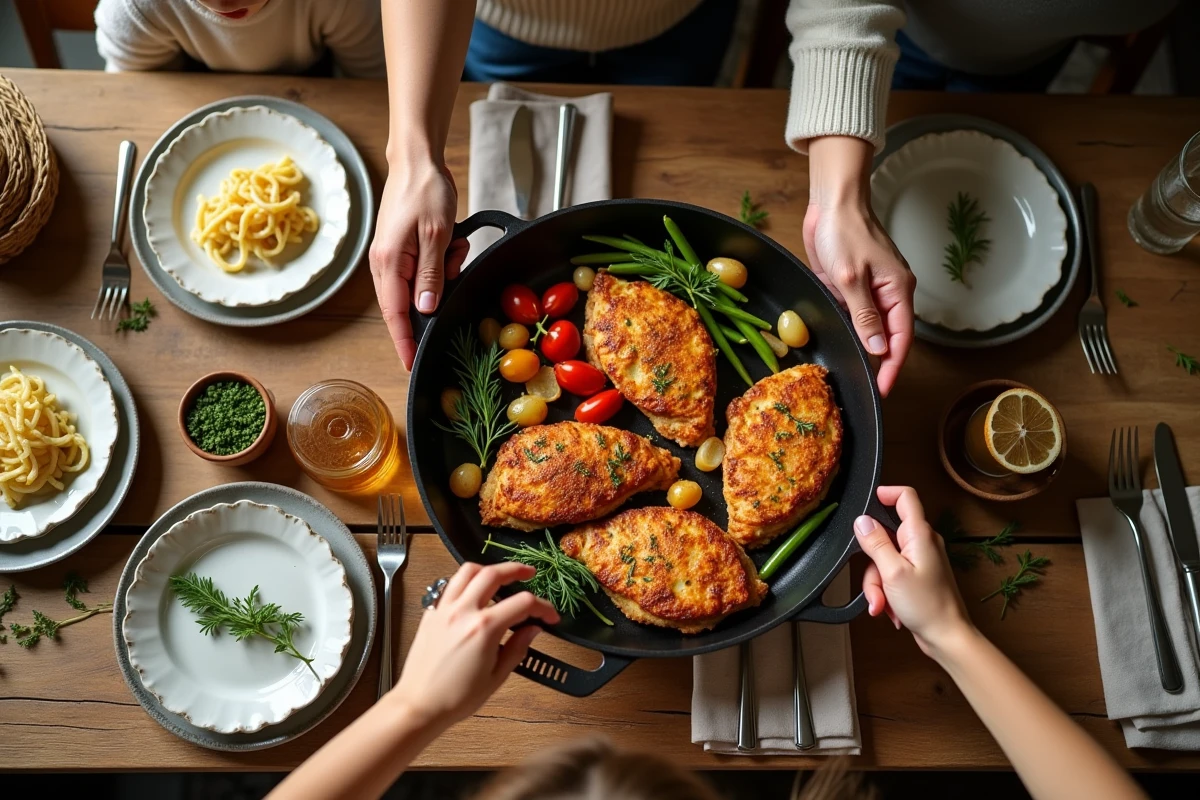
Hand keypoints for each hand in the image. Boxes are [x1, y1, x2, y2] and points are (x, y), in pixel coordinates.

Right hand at [369, 157, 469, 368]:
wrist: (418, 162)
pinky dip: (445, 261)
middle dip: (436, 294)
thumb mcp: (435, 234)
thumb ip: (430, 275)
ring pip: (423, 286)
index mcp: (387, 263)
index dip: (405, 342)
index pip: (394, 314)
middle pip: (408, 303)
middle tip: (452, 262)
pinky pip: (427, 271)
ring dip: (445, 272)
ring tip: (454, 245)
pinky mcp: (406, 251)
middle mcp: (385, 264)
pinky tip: (453, 241)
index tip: (412, 364)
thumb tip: (425, 309)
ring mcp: (394, 258)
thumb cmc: (424, 191)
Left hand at [389, 562, 559, 728]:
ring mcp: (444, 609)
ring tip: (500, 576)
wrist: (419, 705)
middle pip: (493, 574)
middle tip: (529, 573)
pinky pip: (449, 586)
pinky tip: (473, 594)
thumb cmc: (457, 697)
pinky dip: (465, 582)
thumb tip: (533, 629)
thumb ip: (517, 648)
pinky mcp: (430, 613)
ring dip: (488, 569)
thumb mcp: (496, 676)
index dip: (543, 607)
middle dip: (516, 570)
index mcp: (484, 628)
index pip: (523, 603)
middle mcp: (463, 611)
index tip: (550, 617)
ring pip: (467, 572)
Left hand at [804, 136, 914, 396]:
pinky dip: (849, 325)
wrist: (831, 201)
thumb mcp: (850, 278)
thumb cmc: (844, 231)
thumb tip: (880, 348)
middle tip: (865, 385)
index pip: (901, 338)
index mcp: (898, 290)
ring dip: (862, 343)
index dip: (894, 366)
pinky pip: (856, 313)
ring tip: (852, 368)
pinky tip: (839, 337)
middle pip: (889, 336)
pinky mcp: (854, 284)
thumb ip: (865, 315)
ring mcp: (871, 289)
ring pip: (871, 326)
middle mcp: (889, 293)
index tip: (883, 389)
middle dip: (879, 361)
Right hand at [855, 486, 972, 657]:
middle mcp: (922, 543)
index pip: (906, 497)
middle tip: (874, 585)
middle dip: (872, 562)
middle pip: (885, 536)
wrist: (947, 637)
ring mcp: (920, 560)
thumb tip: (861, 520)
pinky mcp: (917, 576)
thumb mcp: (893, 572)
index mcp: (920, 534)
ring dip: (877, 584)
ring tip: (882, 605)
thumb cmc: (927, 606)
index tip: (866, 502)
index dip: (886, 493)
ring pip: (884, 560)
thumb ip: (876, 543)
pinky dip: (886, 591)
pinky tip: (890, 609)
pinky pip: (891, 575)